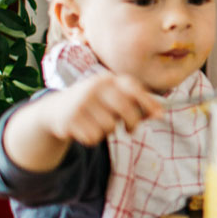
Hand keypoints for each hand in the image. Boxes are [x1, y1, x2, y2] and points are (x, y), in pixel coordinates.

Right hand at [40, 73, 163, 145]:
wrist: (55, 109)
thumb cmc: (96, 105)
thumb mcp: (114, 100)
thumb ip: (137, 105)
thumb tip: (160, 114)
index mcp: (108, 79)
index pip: (133, 87)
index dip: (148, 101)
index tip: (160, 115)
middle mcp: (94, 86)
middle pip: (125, 108)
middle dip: (132, 123)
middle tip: (130, 130)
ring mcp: (80, 101)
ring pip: (109, 126)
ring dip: (108, 131)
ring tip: (98, 124)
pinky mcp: (69, 119)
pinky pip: (93, 137)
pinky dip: (93, 138)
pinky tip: (85, 129)